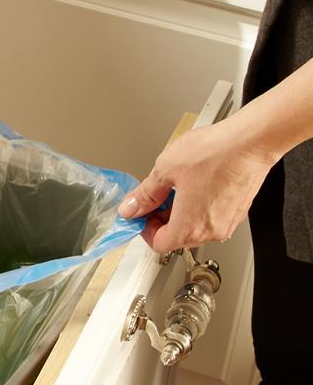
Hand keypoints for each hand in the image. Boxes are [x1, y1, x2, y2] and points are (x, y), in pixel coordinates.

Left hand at [118, 120, 277, 252]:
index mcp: (189, 227)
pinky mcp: (237, 211)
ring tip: (174, 187)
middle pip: (176, 238)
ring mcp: (227, 222)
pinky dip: (196, 207)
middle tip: (153, 198)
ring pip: (194, 227)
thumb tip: (131, 208)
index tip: (140, 214)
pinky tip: (193, 184)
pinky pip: (209, 217)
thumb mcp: (165, 170)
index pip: (158, 244)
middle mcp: (211, 231)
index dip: (144, 229)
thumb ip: (145, 194)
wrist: (252, 140)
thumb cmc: (215, 152)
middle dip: (160, 220)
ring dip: (178, 213)